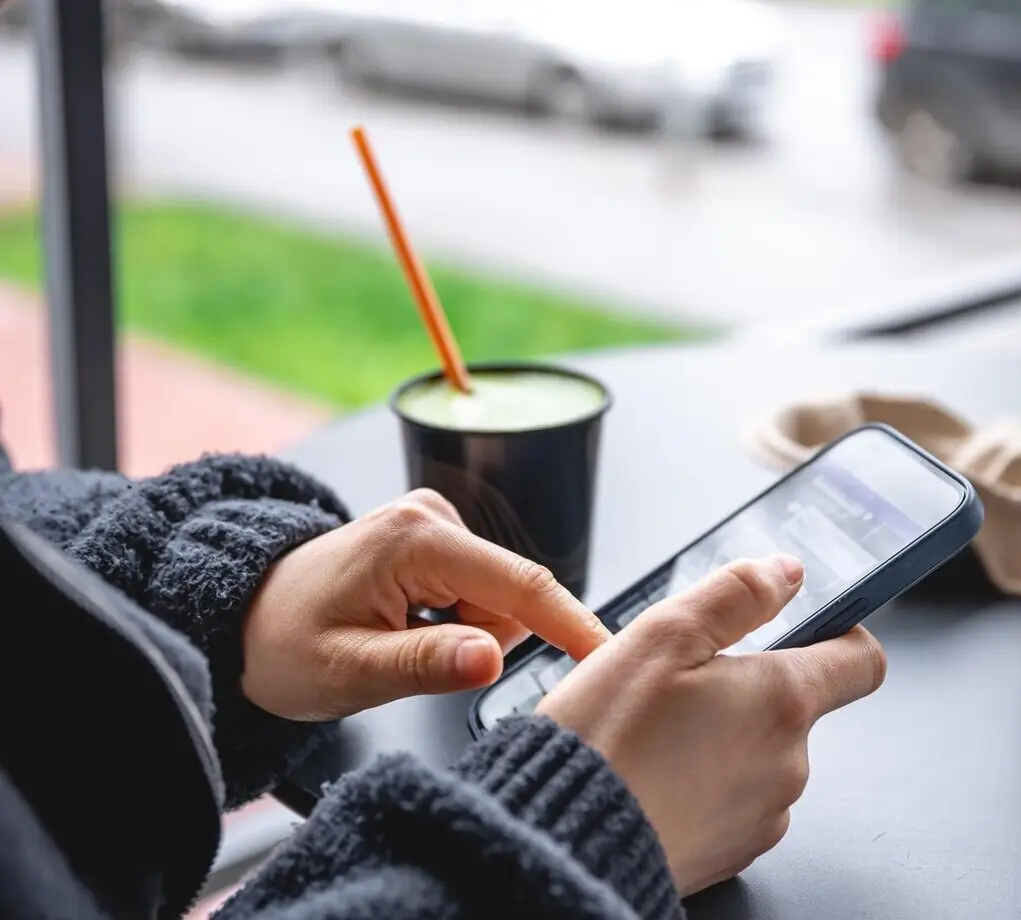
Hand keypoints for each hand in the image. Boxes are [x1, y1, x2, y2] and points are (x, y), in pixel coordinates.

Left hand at [242, 489, 610, 720]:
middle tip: (407, 658)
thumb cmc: (281, 645)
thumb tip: (489, 660)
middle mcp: (431, 516)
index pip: (518, 584)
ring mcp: (434, 522)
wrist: (241, 619)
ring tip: (397, 641)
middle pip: (511, 596)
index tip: (611, 655)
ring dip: (464, 633)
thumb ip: (424, 665)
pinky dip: (454, 620)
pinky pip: (479, 591)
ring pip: (498, 598)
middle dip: (479, 640)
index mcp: (415, 540)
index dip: (571, 623)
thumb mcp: (347, 672)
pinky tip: (404, 624)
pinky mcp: (436, 537)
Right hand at [537, 555, 886, 894]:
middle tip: (680, 687)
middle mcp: (788, 764)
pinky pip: (733, 803)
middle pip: (795, 708)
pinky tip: (654, 777)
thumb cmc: (605, 741)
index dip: (839, 634)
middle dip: (747, 689)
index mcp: (781, 701)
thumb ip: (736, 594)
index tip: (807, 627)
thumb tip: (787, 572)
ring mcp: (763, 816)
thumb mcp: (661, 635)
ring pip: (760, 756)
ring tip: (657, 736)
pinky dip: (703, 785)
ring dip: (723, 739)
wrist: (560, 843)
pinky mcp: (732, 854)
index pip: (861, 660)